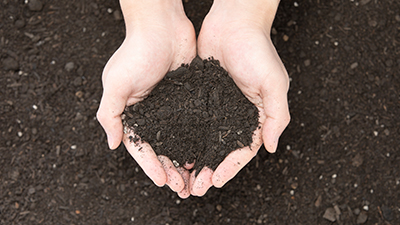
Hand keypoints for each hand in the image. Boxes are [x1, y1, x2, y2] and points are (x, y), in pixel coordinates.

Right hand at [96, 0, 195, 197]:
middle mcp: (151, 113)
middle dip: (170, 169)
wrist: (163, 26)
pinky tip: (204, 154)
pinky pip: (193, 125)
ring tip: (193, 179)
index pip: (140, 146)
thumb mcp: (116, 83)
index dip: (150, 165)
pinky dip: (197, 141)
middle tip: (182, 188)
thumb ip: (111, 114)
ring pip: (178, 140)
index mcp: (132, 113)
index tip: (163, 181)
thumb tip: (112, 144)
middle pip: (161, 148)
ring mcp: (170, 108)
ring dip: (184, 161)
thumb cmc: (136, 51)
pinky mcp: (188, 99)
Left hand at [191, 0, 289, 195]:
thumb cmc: (257, 49)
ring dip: (197, 158)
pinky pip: (193, 121)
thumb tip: (273, 147)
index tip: (216, 181)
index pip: (244, 148)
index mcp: (256, 115)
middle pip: (223, 149)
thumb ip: (277, 115)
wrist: (233, 23)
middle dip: (211, 169)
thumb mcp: (274, 83)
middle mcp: (236, 114)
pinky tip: (176, 149)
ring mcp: (218, 106)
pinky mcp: (201, 96)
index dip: (231, 167)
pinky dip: (186, 137)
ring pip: (206, 139)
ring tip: (185, 175)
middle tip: (196, 187)